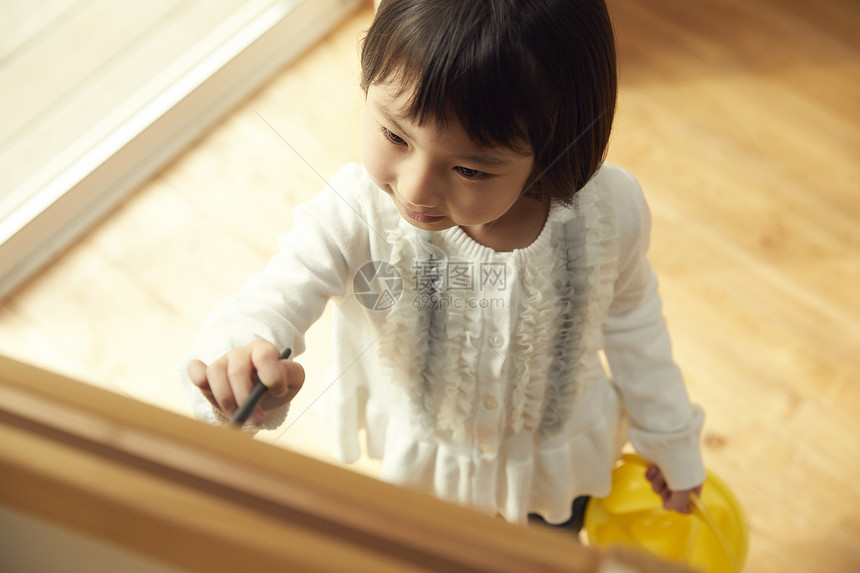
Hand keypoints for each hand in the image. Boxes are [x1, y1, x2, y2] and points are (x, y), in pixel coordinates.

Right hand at [187, 339, 304, 425]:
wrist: (262, 396)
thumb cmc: (277, 385)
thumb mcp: (293, 379)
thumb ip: (289, 374)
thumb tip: (277, 383)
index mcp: (263, 350)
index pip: (264, 355)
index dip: (271, 374)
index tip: (278, 392)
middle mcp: (241, 353)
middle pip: (237, 370)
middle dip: (245, 398)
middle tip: (256, 419)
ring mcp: (222, 362)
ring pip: (216, 373)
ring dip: (226, 400)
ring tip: (238, 417)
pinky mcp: (207, 373)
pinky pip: (196, 371)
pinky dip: (198, 378)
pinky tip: (206, 388)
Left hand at [645, 464, 702, 513]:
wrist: (667, 439)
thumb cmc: (680, 462)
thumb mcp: (684, 487)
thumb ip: (678, 503)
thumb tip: (667, 508)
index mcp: (693, 484)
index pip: (688, 503)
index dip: (680, 507)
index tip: (675, 505)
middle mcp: (681, 479)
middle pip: (669, 497)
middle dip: (665, 491)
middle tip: (668, 483)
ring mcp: (667, 472)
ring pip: (657, 488)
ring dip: (657, 481)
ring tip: (661, 471)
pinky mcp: (655, 466)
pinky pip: (649, 478)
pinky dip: (650, 474)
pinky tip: (654, 467)